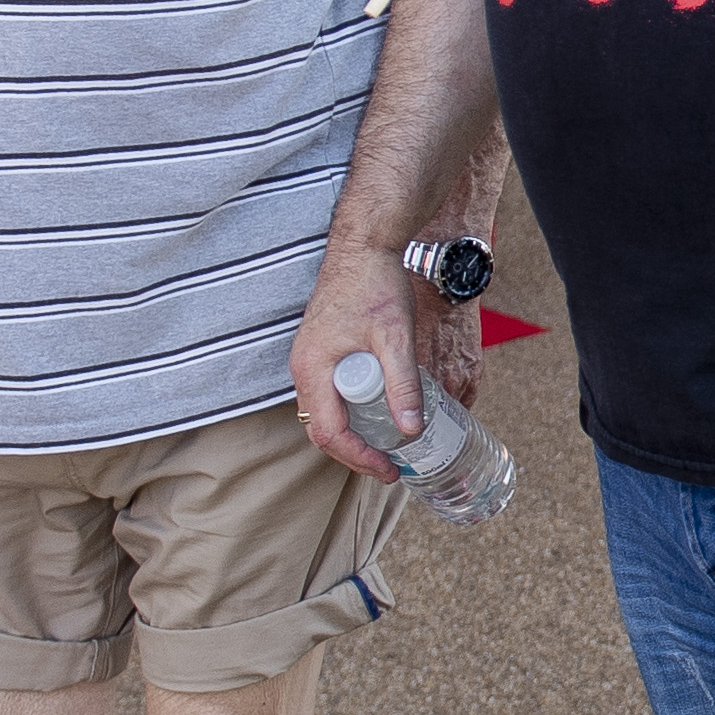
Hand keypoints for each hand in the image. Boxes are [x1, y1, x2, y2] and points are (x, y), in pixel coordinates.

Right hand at [293, 241, 480, 473]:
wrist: (363, 245)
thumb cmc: (376, 285)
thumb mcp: (395, 338)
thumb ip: (402, 384)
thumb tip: (411, 429)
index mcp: (313, 369)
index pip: (329, 433)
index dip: (359, 458)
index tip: (389, 469)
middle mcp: (303, 368)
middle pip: (321, 430)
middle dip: (355, 453)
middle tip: (390, 465)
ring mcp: (308, 359)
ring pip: (324, 413)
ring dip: (352, 435)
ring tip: (386, 445)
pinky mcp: (319, 351)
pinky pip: (328, 395)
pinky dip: (350, 413)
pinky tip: (378, 413)